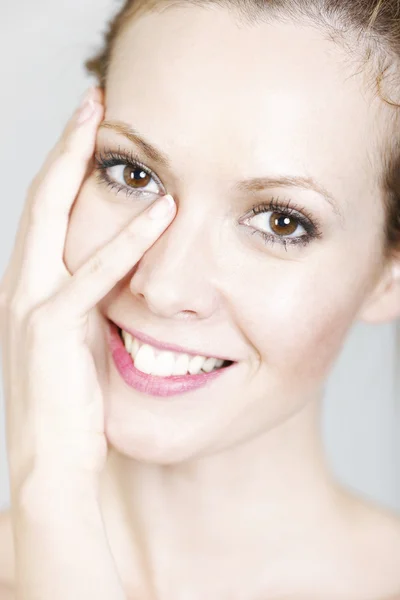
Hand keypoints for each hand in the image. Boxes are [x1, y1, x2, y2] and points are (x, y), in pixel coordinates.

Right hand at [0, 86, 175, 598]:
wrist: (52, 464)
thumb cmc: (74, 406)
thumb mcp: (83, 341)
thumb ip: (96, 303)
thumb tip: (125, 275)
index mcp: (34, 287)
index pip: (50, 211)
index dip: (68, 166)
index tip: (95, 129)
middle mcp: (22, 286)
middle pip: (43, 199)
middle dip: (67, 146)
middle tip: (94, 99)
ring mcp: (29, 306)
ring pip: (54, 220)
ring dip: (80, 169)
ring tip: (106, 122)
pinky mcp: (49, 332)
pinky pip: (91, 278)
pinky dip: (125, 244)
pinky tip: (161, 211)